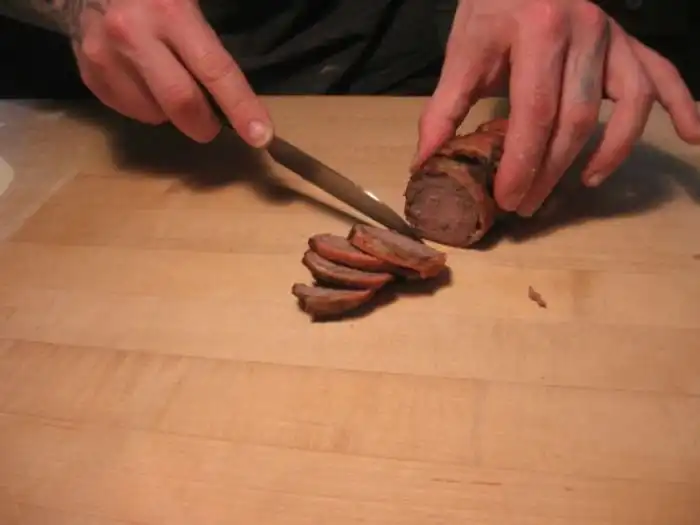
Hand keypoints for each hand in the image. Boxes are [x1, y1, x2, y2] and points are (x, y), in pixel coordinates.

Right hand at [66, 0, 272, 145]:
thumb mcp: (185, 0)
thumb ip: (208, 42)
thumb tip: (236, 97)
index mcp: (170, 11)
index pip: (215, 70)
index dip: (241, 107)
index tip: (261, 136)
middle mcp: (133, 34)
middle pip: (182, 103)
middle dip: (205, 124)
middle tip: (211, 124)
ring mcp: (105, 57)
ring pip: (155, 114)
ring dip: (171, 112)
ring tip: (167, 82)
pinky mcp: (90, 75)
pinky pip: (131, 111)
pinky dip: (147, 106)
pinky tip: (143, 80)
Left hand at [414, 0, 699, 216]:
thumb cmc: (491, 8)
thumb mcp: (463, 54)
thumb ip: (443, 109)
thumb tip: (424, 163)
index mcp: (538, 33)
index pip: (535, 114)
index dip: (522, 164)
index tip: (508, 200)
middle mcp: (585, 32)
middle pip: (576, 119)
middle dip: (551, 170)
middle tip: (528, 204)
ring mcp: (614, 36)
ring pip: (626, 105)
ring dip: (610, 151)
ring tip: (585, 183)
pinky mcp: (629, 41)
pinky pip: (663, 75)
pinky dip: (681, 105)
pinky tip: (691, 135)